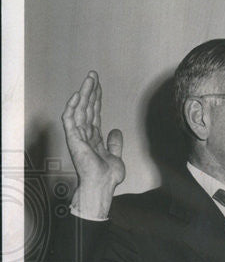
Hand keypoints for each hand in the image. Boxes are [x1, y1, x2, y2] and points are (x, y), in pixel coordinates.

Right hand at [61, 71, 124, 218]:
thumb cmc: (107, 177)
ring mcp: (78, 136)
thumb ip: (114, 144)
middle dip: (91, 90)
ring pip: (80, 109)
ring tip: (90, 78)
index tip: (99, 85)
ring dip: (85, 93)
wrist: (102, 187)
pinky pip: (70, 120)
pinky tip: (79, 94)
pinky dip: (73, 107)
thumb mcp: (116, 157)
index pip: (94, 113)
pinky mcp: (74, 139)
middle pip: (87, 107)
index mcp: (93, 137)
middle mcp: (84, 134)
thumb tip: (116, 130)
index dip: (97, 98)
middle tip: (94, 74)